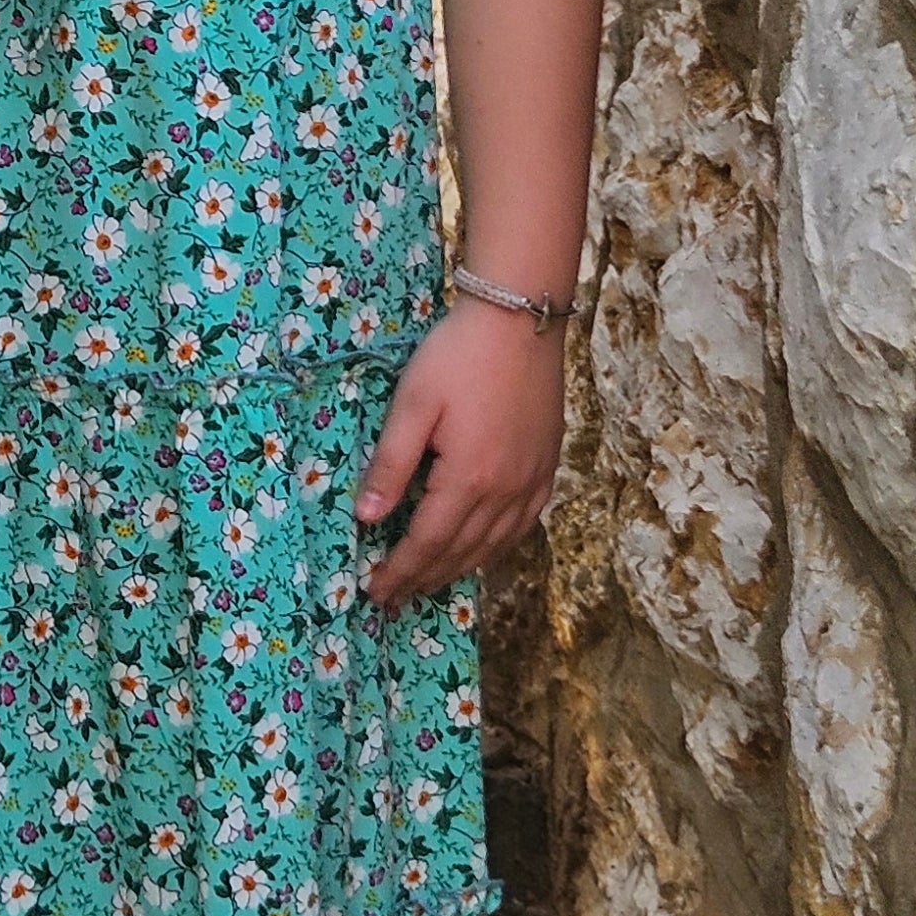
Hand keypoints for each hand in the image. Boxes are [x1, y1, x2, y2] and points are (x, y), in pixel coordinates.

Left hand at [352, 302, 566, 609]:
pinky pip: (524, 525)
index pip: (428, 542)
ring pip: (494, 545)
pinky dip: (497, 546)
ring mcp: (533, 480)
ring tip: (429, 582)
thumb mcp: (413, 404)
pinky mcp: (548, 466)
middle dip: (424, 578)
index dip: (400, 571)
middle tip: (394, 598)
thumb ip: (390, 464)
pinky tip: (483, 550)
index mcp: (469, 478)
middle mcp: (506, 491)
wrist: (521, 318)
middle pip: (461, 552)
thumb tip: (367, 518)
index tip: (375, 593)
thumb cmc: (457, 355)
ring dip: (459, 569)